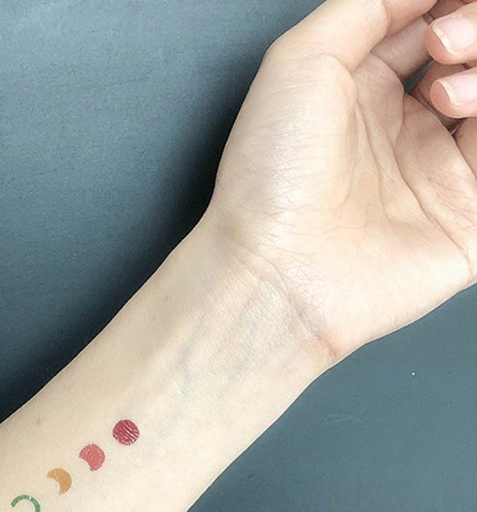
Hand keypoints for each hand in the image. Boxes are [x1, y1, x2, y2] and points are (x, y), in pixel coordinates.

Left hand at [196, 0, 476, 367]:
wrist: (275, 269)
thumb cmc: (270, 177)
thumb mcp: (300, 61)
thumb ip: (365, 7)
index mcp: (363, 91)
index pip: (435, 23)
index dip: (451, 3)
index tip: (444, 6)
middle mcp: (406, 128)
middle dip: (476, 28)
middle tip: (444, 44)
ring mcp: (441, 173)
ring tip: (444, 91)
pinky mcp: (470, 219)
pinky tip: (469, 112)